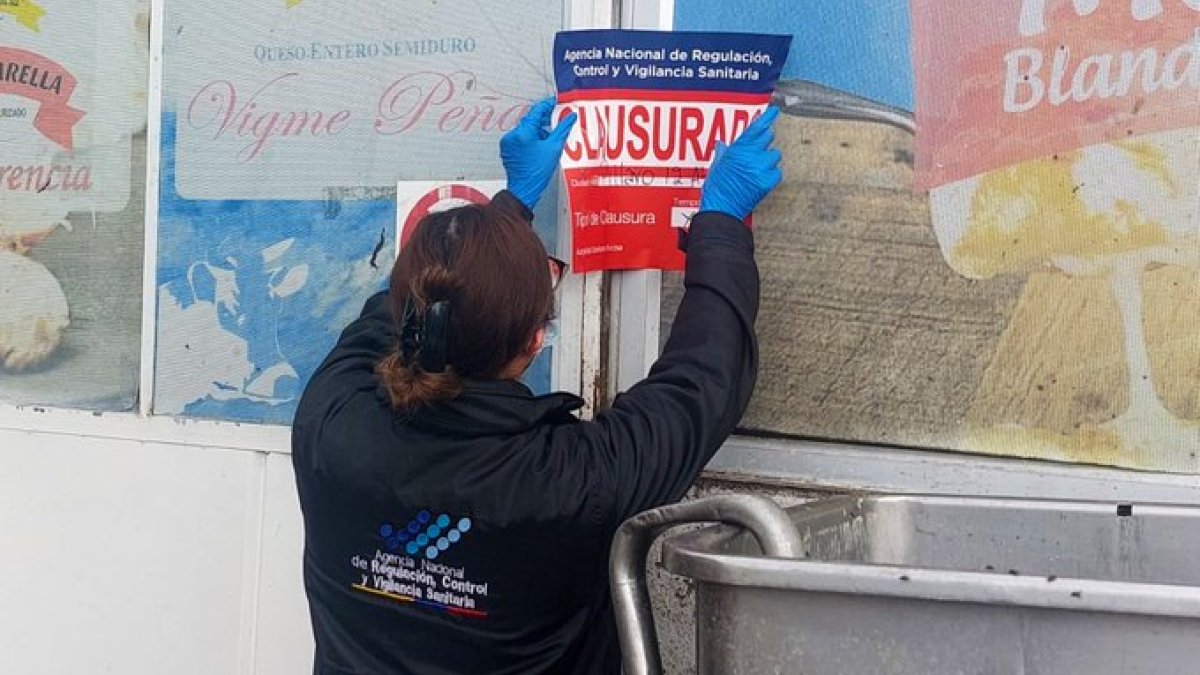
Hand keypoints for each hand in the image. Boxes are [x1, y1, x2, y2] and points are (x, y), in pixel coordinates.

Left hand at [501, 97, 577, 210]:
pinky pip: (520, 137)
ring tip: (548, 142)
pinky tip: (538, 147)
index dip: (547, 106)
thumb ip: (562, 129)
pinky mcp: (507, 149)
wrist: (525, 189)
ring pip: (525, 129)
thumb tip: (570, 117)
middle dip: (544, 121)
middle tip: (556, 121)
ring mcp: (508, 142)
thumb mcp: (554, 148)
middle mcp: (512, 135)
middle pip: (530, 120)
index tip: (555, 103)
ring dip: (537, 131)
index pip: (536, 111)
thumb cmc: (537, 173)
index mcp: (523, 133)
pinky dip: (529, 138)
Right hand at [699, 106, 782, 221]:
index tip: (774, 111)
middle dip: (764, 140)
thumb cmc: (716, 189)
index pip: (756, 128)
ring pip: (774, 155)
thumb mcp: (716, 166)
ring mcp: (761, 169)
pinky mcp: (768, 181)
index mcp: (738, 149)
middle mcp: (752, 156)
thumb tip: (722, 144)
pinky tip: (760, 179)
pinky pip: (777, 172)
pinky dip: (771, 174)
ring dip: (768, 159)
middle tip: (757, 149)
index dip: (767, 118)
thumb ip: (723, 153)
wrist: (722, 210)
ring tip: (757, 168)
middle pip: (768, 137)